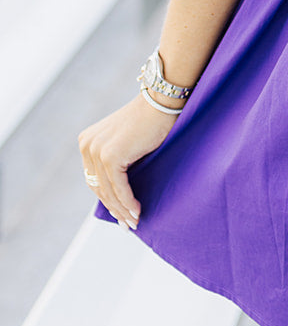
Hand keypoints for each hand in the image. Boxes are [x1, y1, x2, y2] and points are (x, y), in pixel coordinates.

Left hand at [78, 92, 181, 229]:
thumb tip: (118, 196)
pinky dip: (128, 202)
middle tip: (128, 224)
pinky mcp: (110, 156)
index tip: (120, 215)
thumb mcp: (125, 142)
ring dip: (122, 210)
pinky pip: (119, 188)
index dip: (107, 199)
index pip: (94, 179)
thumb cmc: (150, 121)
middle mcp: (87, 145)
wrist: (162, 101)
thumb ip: (117, 162)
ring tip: (134, 222)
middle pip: (99, 187)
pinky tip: (138, 212)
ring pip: (109, 191)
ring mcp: (97, 150)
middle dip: (114, 208)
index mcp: (87, 141)